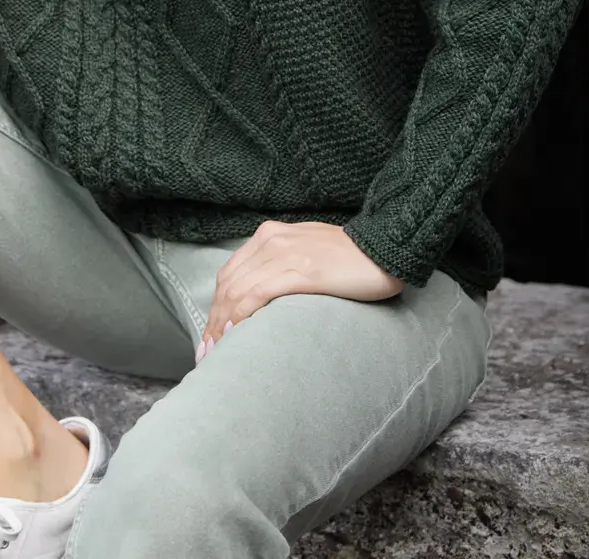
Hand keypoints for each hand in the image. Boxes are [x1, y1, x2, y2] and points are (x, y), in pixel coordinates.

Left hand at [198, 221, 404, 360]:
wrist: (382, 248)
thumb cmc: (347, 256)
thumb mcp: (303, 251)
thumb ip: (279, 265)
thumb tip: (258, 296)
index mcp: (269, 235)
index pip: (230, 273)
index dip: (215, 306)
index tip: (210, 336)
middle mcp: (271, 241)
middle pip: (228, 284)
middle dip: (213, 321)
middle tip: (207, 352)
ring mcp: (286, 254)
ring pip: (239, 290)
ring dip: (222, 324)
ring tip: (217, 352)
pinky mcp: (303, 271)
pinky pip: (261, 293)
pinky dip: (243, 314)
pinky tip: (236, 332)